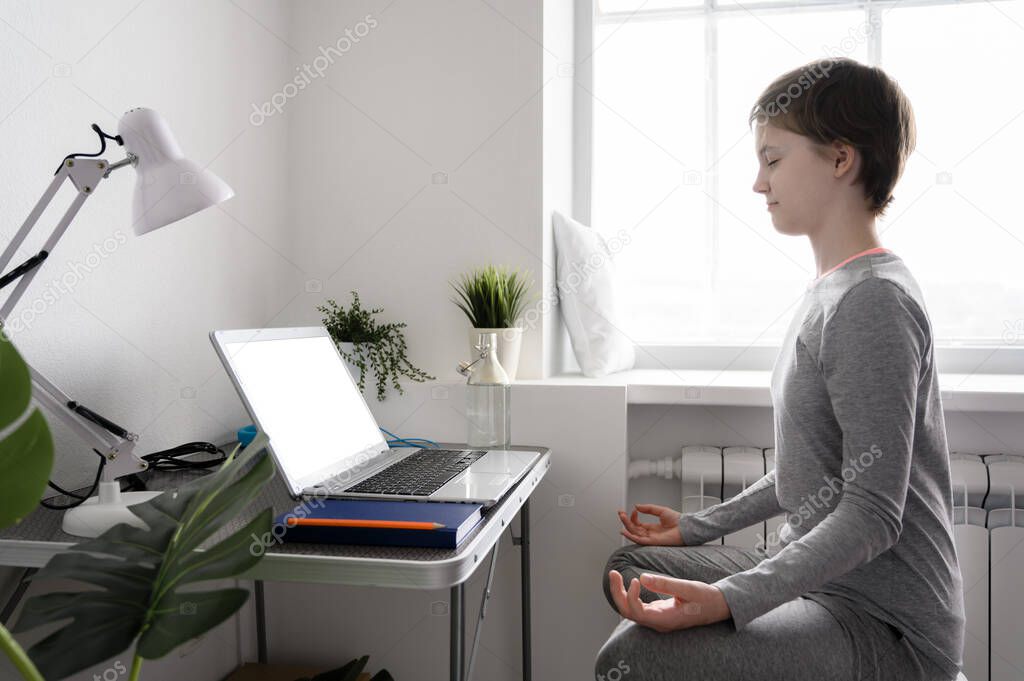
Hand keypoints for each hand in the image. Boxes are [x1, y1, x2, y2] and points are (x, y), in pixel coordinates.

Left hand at [607, 570, 730, 631]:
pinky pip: (637, 607)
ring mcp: (657, 619)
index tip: (635, 579)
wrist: (717, 606)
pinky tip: (626, 582)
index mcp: (665, 620)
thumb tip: (642, 578)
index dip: (630, 597)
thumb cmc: (705, 598)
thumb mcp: (688, 588)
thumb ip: (665, 584)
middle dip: (617, 593)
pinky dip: (628, 594)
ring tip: (615, 575)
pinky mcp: (658, 613)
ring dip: (620, 593)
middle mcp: (658, 622)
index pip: (638, 613)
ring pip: (631, 610)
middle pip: (628, 613)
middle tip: (613, 573)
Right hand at [618, 504, 683, 545]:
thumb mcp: (660, 510)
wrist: (685, 527)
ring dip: (626, 526)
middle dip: (626, 520)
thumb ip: (649, 508)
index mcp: (652, 527)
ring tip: (622, 517)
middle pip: (633, 528)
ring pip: (634, 533)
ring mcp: (650, 538)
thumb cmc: (677, 520)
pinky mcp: (652, 542)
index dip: (633, 517)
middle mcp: (650, 533)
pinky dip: (630, 536)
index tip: (633, 510)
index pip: (637, 524)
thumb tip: (637, 506)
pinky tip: (624, 530)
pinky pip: (638, 540)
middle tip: (621, 513)